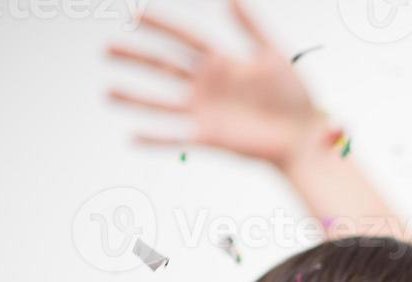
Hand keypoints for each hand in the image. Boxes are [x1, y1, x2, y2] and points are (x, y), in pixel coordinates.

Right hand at [106, 0, 323, 168]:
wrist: (305, 137)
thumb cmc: (296, 97)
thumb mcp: (274, 56)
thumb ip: (252, 27)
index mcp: (221, 62)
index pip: (183, 38)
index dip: (160, 25)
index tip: (135, 13)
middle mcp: (207, 85)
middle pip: (163, 66)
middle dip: (135, 57)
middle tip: (107, 48)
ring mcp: (205, 111)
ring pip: (162, 102)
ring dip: (135, 98)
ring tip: (107, 92)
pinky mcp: (209, 137)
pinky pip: (176, 138)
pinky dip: (155, 138)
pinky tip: (132, 137)